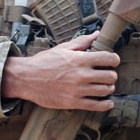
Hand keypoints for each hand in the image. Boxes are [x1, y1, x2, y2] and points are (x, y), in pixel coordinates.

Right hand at [1, 30, 119, 111]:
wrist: (26, 78)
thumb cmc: (44, 62)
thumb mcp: (63, 48)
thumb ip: (82, 42)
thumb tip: (97, 34)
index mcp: (80, 59)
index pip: (109, 59)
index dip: (114, 60)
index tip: (112, 62)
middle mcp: (81, 75)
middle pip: (110, 76)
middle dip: (111, 75)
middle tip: (107, 75)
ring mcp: (78, 90)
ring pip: (106, 91)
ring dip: (108, 88)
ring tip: (104, 87)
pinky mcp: (73, 102)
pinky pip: (96, 106)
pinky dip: (105, 105)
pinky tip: (107, 102)